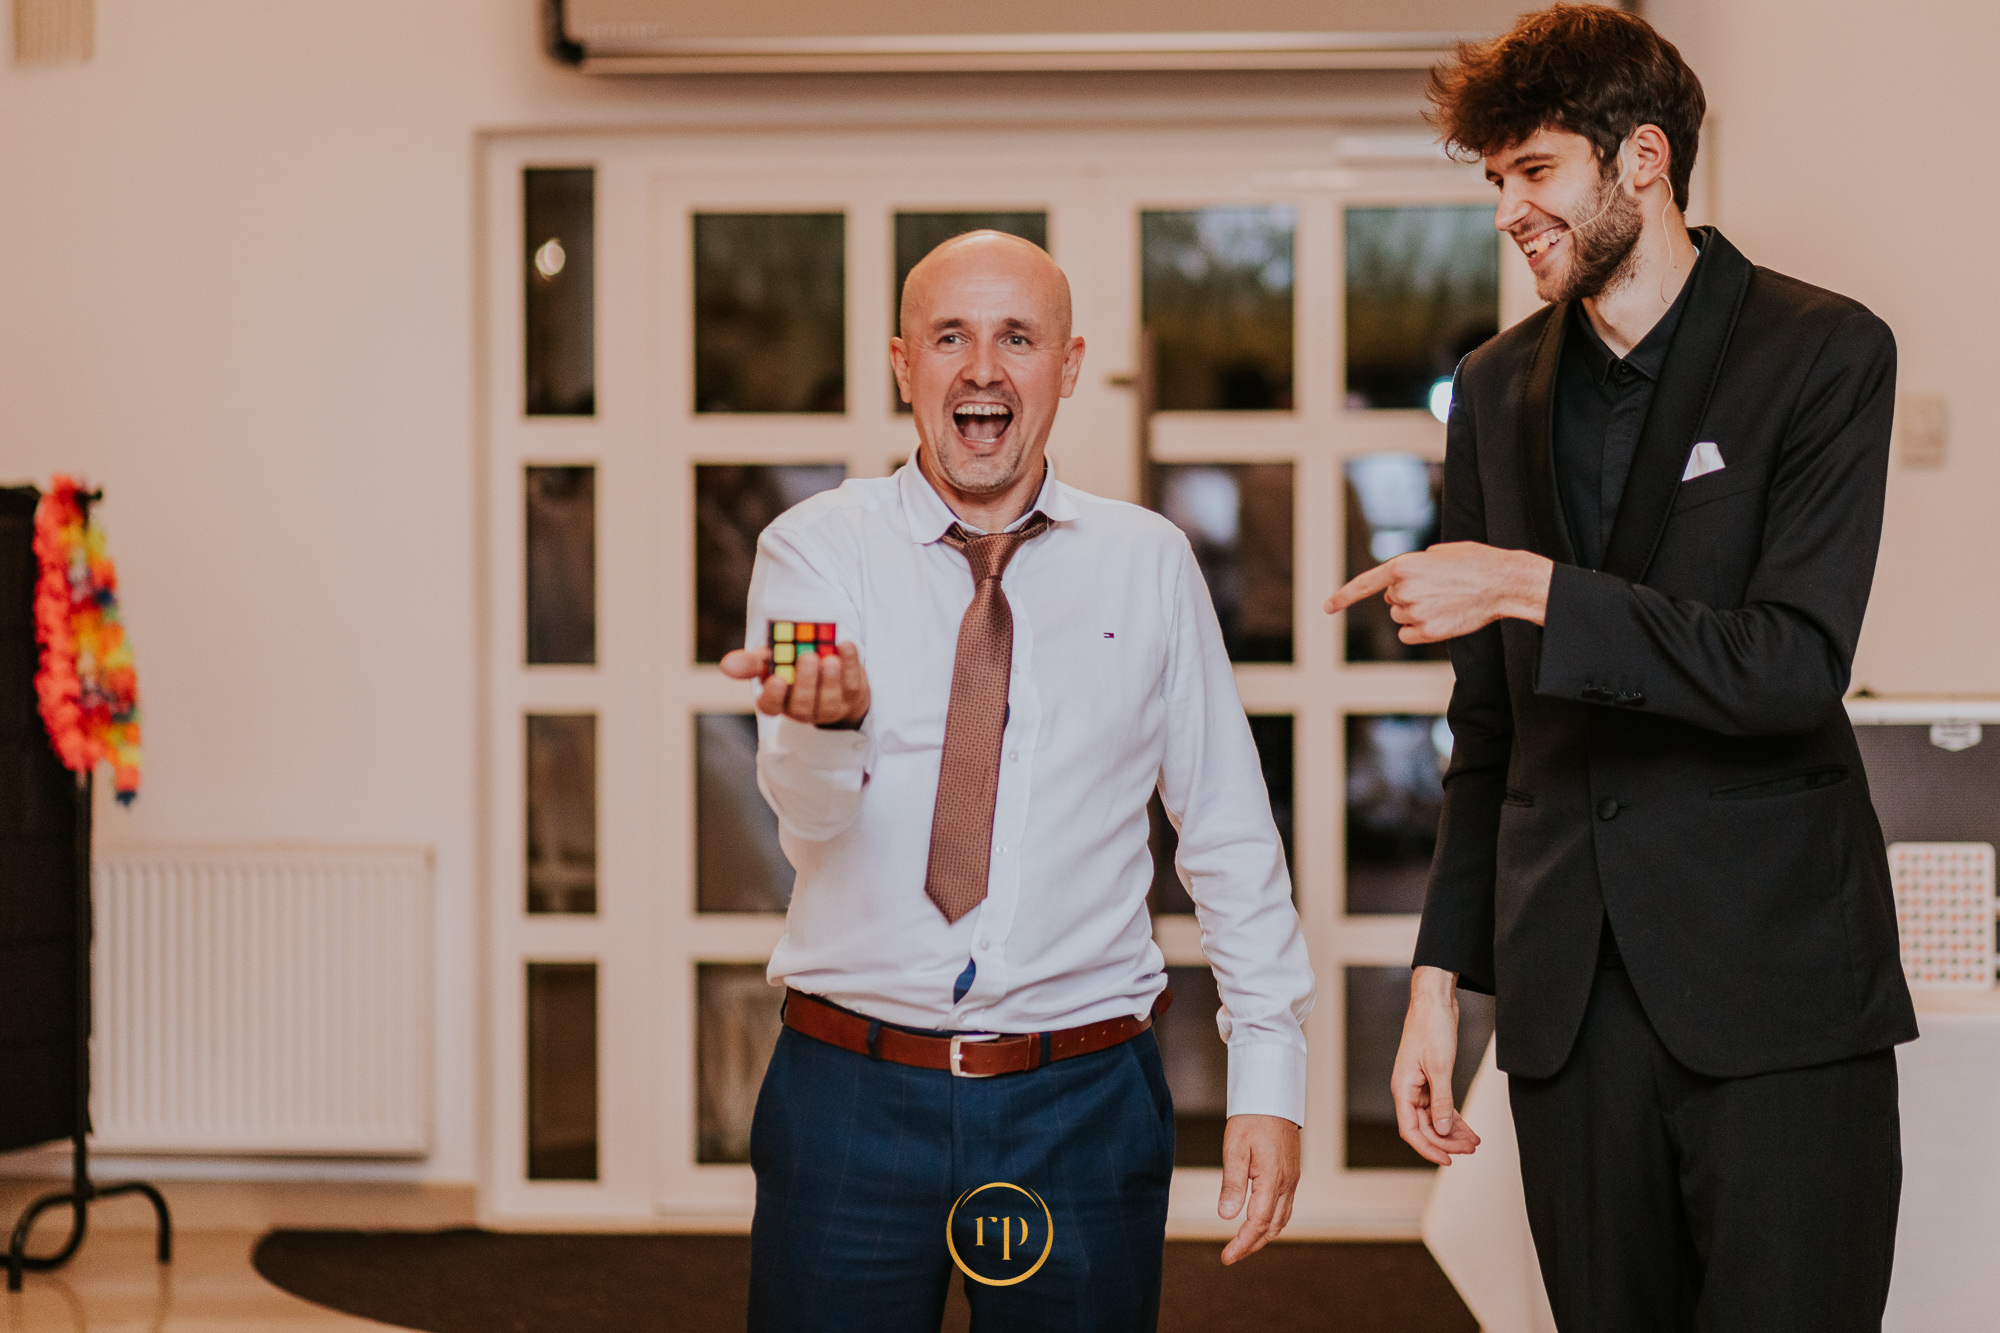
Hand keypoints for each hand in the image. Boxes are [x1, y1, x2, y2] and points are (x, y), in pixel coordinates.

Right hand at [719, 641, 870, 727]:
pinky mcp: (853, 698)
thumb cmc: (793, 666)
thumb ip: (751, 663)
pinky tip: (845, 646)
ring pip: (829, 699)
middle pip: (802, 704)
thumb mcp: (772, 661)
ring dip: (830, 678)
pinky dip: (851, 665)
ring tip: (829, 657)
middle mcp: (803, 710)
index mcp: (779, 701)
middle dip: (805, 682)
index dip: (774, 696)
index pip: (771, 707)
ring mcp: (829, 707)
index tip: (776, 679)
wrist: (832, 672)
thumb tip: (726, 665)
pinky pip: (853, 685)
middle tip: (807, 657)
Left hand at [1217, 1113, 1299, 1264]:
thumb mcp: (1234, 1149)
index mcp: (1273, 1180)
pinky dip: (1272, 1221)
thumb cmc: (1251, 1119)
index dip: (1243, 1243)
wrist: (1272, 1096)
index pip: (1258, 1223)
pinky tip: (1259, 1222)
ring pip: (1282, 1219)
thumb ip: (1232, 1184)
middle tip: (1231, 1255)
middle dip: (1252, 1245)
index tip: (1227, 1257)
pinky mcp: (1291, 1174)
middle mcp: (1287, 1184)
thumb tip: (1226, 1216)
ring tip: (1243, 1244)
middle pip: (1272, 1227)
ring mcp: (1292, 1179)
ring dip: (1263, 1236)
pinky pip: (1285, 1207)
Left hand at [1324, 542, 1552, 642]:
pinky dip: (1419, 630)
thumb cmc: (1474, 563)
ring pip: (1400, 618)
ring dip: (1415, 611)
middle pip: (1391, 600)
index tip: (1327, 607)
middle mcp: (1404, 589)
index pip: (1365, 584)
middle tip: (1438, 587)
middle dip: (1407, 595)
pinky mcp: (1428, 631)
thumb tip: (1392, 591)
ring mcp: (1415, 612)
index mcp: (1404, 565)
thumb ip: (1410, 568)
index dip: (1344, 597)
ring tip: (1444, 601)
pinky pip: (1408, 634)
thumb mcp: (1438, 553)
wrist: (1503, 582)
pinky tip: (1441, 618)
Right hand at [1392, 966, 1480, 1165]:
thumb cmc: (1431, 1029)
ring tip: (1474, 1142)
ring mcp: (1420, 1085)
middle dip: (1447, 1141)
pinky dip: (1455, 1118)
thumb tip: (1444, 1130)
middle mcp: (1408, 1090)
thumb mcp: (1440, 1068)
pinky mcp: (1432, 1079)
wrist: (1434, 1002)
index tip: (1447, 1161)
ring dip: (1454, 1132)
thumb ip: (1442, 1102)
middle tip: (1471, 1149)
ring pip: (1435, 1118)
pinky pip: (1441, 1106)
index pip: (1410, 1130)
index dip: (1428, 1148)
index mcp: (1402, 1088)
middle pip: (1425, 1127)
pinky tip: (1469, 1128)